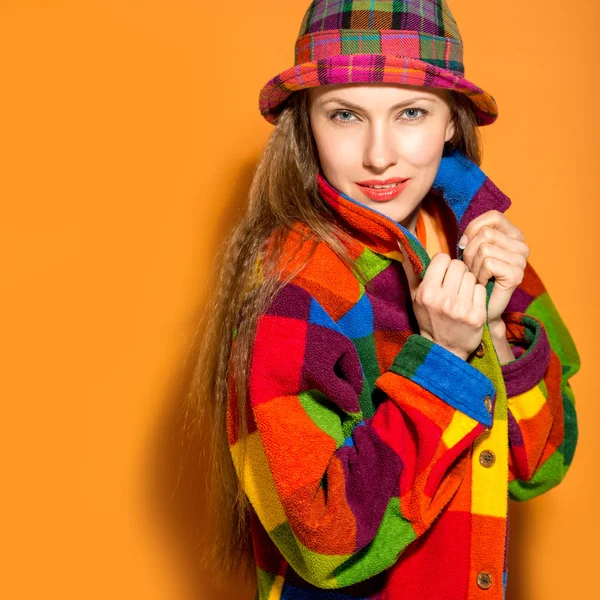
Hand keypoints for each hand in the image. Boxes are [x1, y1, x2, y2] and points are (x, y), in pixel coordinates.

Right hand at [398, 241, 487, 360]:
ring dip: (467, 282)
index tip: (442, 274)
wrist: (443, 349)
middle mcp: (443, 300)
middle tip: (453, 284)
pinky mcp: (477, 316)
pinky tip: (469, 302)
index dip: (443, 264)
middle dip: (457, 272)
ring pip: (471, 276)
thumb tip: (402, 242)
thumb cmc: (428, 318)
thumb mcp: (414, 296)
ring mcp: (461, 309)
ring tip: (461, 294)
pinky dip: (476, 294)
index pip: (442, 258)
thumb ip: (410, 269)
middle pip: (459, 265)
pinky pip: (480, 289)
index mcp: (426, 293)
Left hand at [458, 210, 529, 326]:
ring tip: (476, 276)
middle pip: (486, 233)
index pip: (493, 216)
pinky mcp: (516, 275)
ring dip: (473, 265)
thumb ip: (472, 236)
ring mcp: (521, 261)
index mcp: (513, 235)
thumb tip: (463, 239)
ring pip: (484, 248)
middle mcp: (522, 246)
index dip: (473, 228)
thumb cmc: (473, 276)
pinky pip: (488, 263)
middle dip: (470, 251)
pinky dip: (478, 274)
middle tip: (471, 267)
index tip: (465, 244)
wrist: (479, 307)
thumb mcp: (471, 251)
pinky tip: (481, 283)